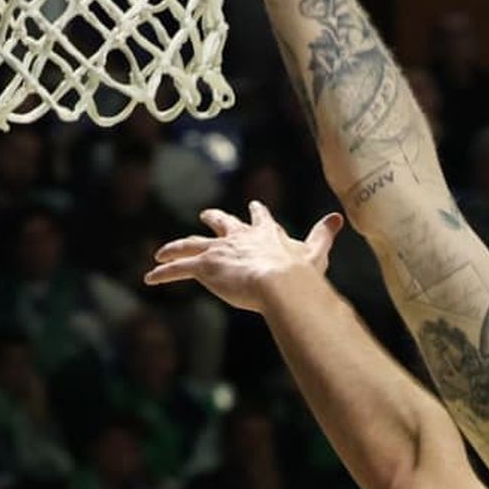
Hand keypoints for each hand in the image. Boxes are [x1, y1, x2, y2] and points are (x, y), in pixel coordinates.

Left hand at [147, 200, 341, 311]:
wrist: (280, 282)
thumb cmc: (300, 272)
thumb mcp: (315, 252)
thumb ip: (323, 235)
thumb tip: (339, 218)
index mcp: (264, 233)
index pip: (259, 218)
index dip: (257, 214)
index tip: (255, 207)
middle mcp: (238, 237)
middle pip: (221, 223)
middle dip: (213, 220)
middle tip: (206, 216)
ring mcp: (219, 250)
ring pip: (190, 245)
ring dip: (175, 248)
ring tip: (161, 253)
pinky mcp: (205, 266)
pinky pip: (178, 269)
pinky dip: (163, 273)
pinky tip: (149, 279)